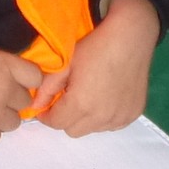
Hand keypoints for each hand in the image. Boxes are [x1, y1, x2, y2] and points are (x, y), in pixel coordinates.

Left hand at [36, 0, 158, 136]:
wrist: (131, 37)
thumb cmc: (95, 46)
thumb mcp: (65, 64)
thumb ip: (47, 89)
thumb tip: (36, 106)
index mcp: (81, 105)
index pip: (56, 124)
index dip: (47, 116)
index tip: (47, 105)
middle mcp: (101, 117)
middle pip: (73, 131)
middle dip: (66, 118)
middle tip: (68, 99)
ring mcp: (120, 117)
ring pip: (93, 129)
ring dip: (86, 119)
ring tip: (89, 97)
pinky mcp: (133, 114)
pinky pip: (112, 125)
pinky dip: (105, 117)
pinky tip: (107, 98)